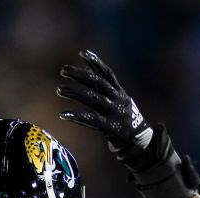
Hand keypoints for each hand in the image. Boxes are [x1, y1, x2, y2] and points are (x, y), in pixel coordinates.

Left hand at [56, 50, 154, 172]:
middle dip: (80, 75)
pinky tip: (63, 114)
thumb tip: (88, 71)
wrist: (140, 143)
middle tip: (63, 70)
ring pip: (93, 99)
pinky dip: (77, 116)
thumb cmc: (124, 122)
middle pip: (98, 83)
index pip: (107, 73)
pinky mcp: (111, 126)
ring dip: (75, 93)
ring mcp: (115, 113)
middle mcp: (118, 100)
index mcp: (120, 93)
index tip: (83, 53)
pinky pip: (92, 120)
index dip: (96, 62)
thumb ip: (105, 89)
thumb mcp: (119, 103)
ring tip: (59, 89)